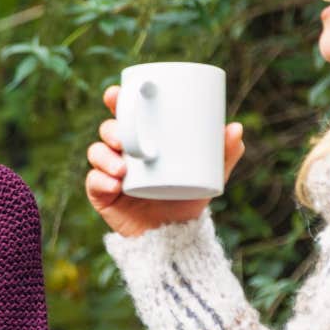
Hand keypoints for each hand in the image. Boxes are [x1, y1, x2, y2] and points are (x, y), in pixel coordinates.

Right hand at [86, 84, 244, 237]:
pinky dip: (100, 181)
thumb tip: (236, 128)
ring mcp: (110, 173)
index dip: (115, 99)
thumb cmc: (189, 199)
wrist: (175, 236)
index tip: (115, 94)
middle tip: (123, 137)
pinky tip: (113, 184)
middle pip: (108, 130)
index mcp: (142, 139)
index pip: (124, 114)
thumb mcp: (209, 175)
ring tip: (122, 168)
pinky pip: (93, 183)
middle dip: (111, 128)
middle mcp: (123, 153)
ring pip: (97, 153)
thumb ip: (223, 154)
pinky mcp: (103, 196)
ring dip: (104, 156)